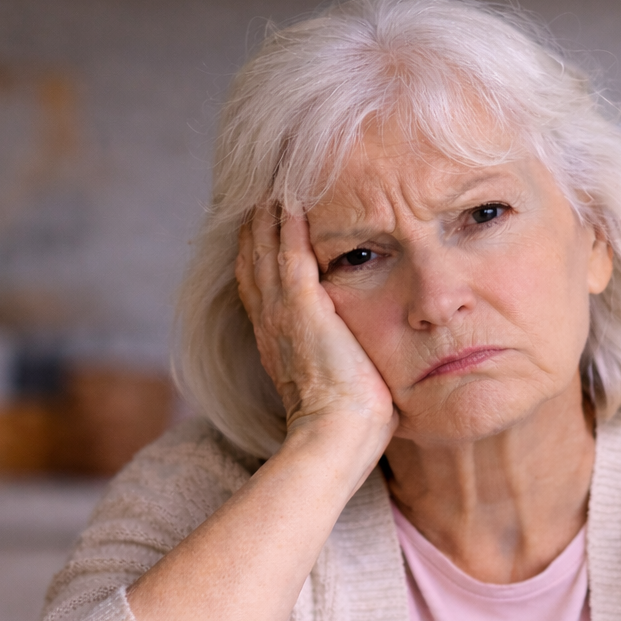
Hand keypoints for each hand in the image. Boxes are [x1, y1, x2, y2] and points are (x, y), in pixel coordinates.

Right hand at [238, 211, 396, 440]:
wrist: (336, 437)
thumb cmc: (346, 427)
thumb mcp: (338, 386)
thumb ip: (344, 363)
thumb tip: (367, 365)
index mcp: (276, 342)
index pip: (259, 286)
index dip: (257, 254)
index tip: (262, 226)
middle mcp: (271, 323)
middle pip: (252, 261)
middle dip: (255, 226)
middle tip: (260, 191)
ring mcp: (283, 314)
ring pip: (265, 250)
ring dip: (268, 215)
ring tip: (273, 183)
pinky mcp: (303, 308)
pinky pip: (290, 253)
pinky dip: (288, 224)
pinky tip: (293, 198)